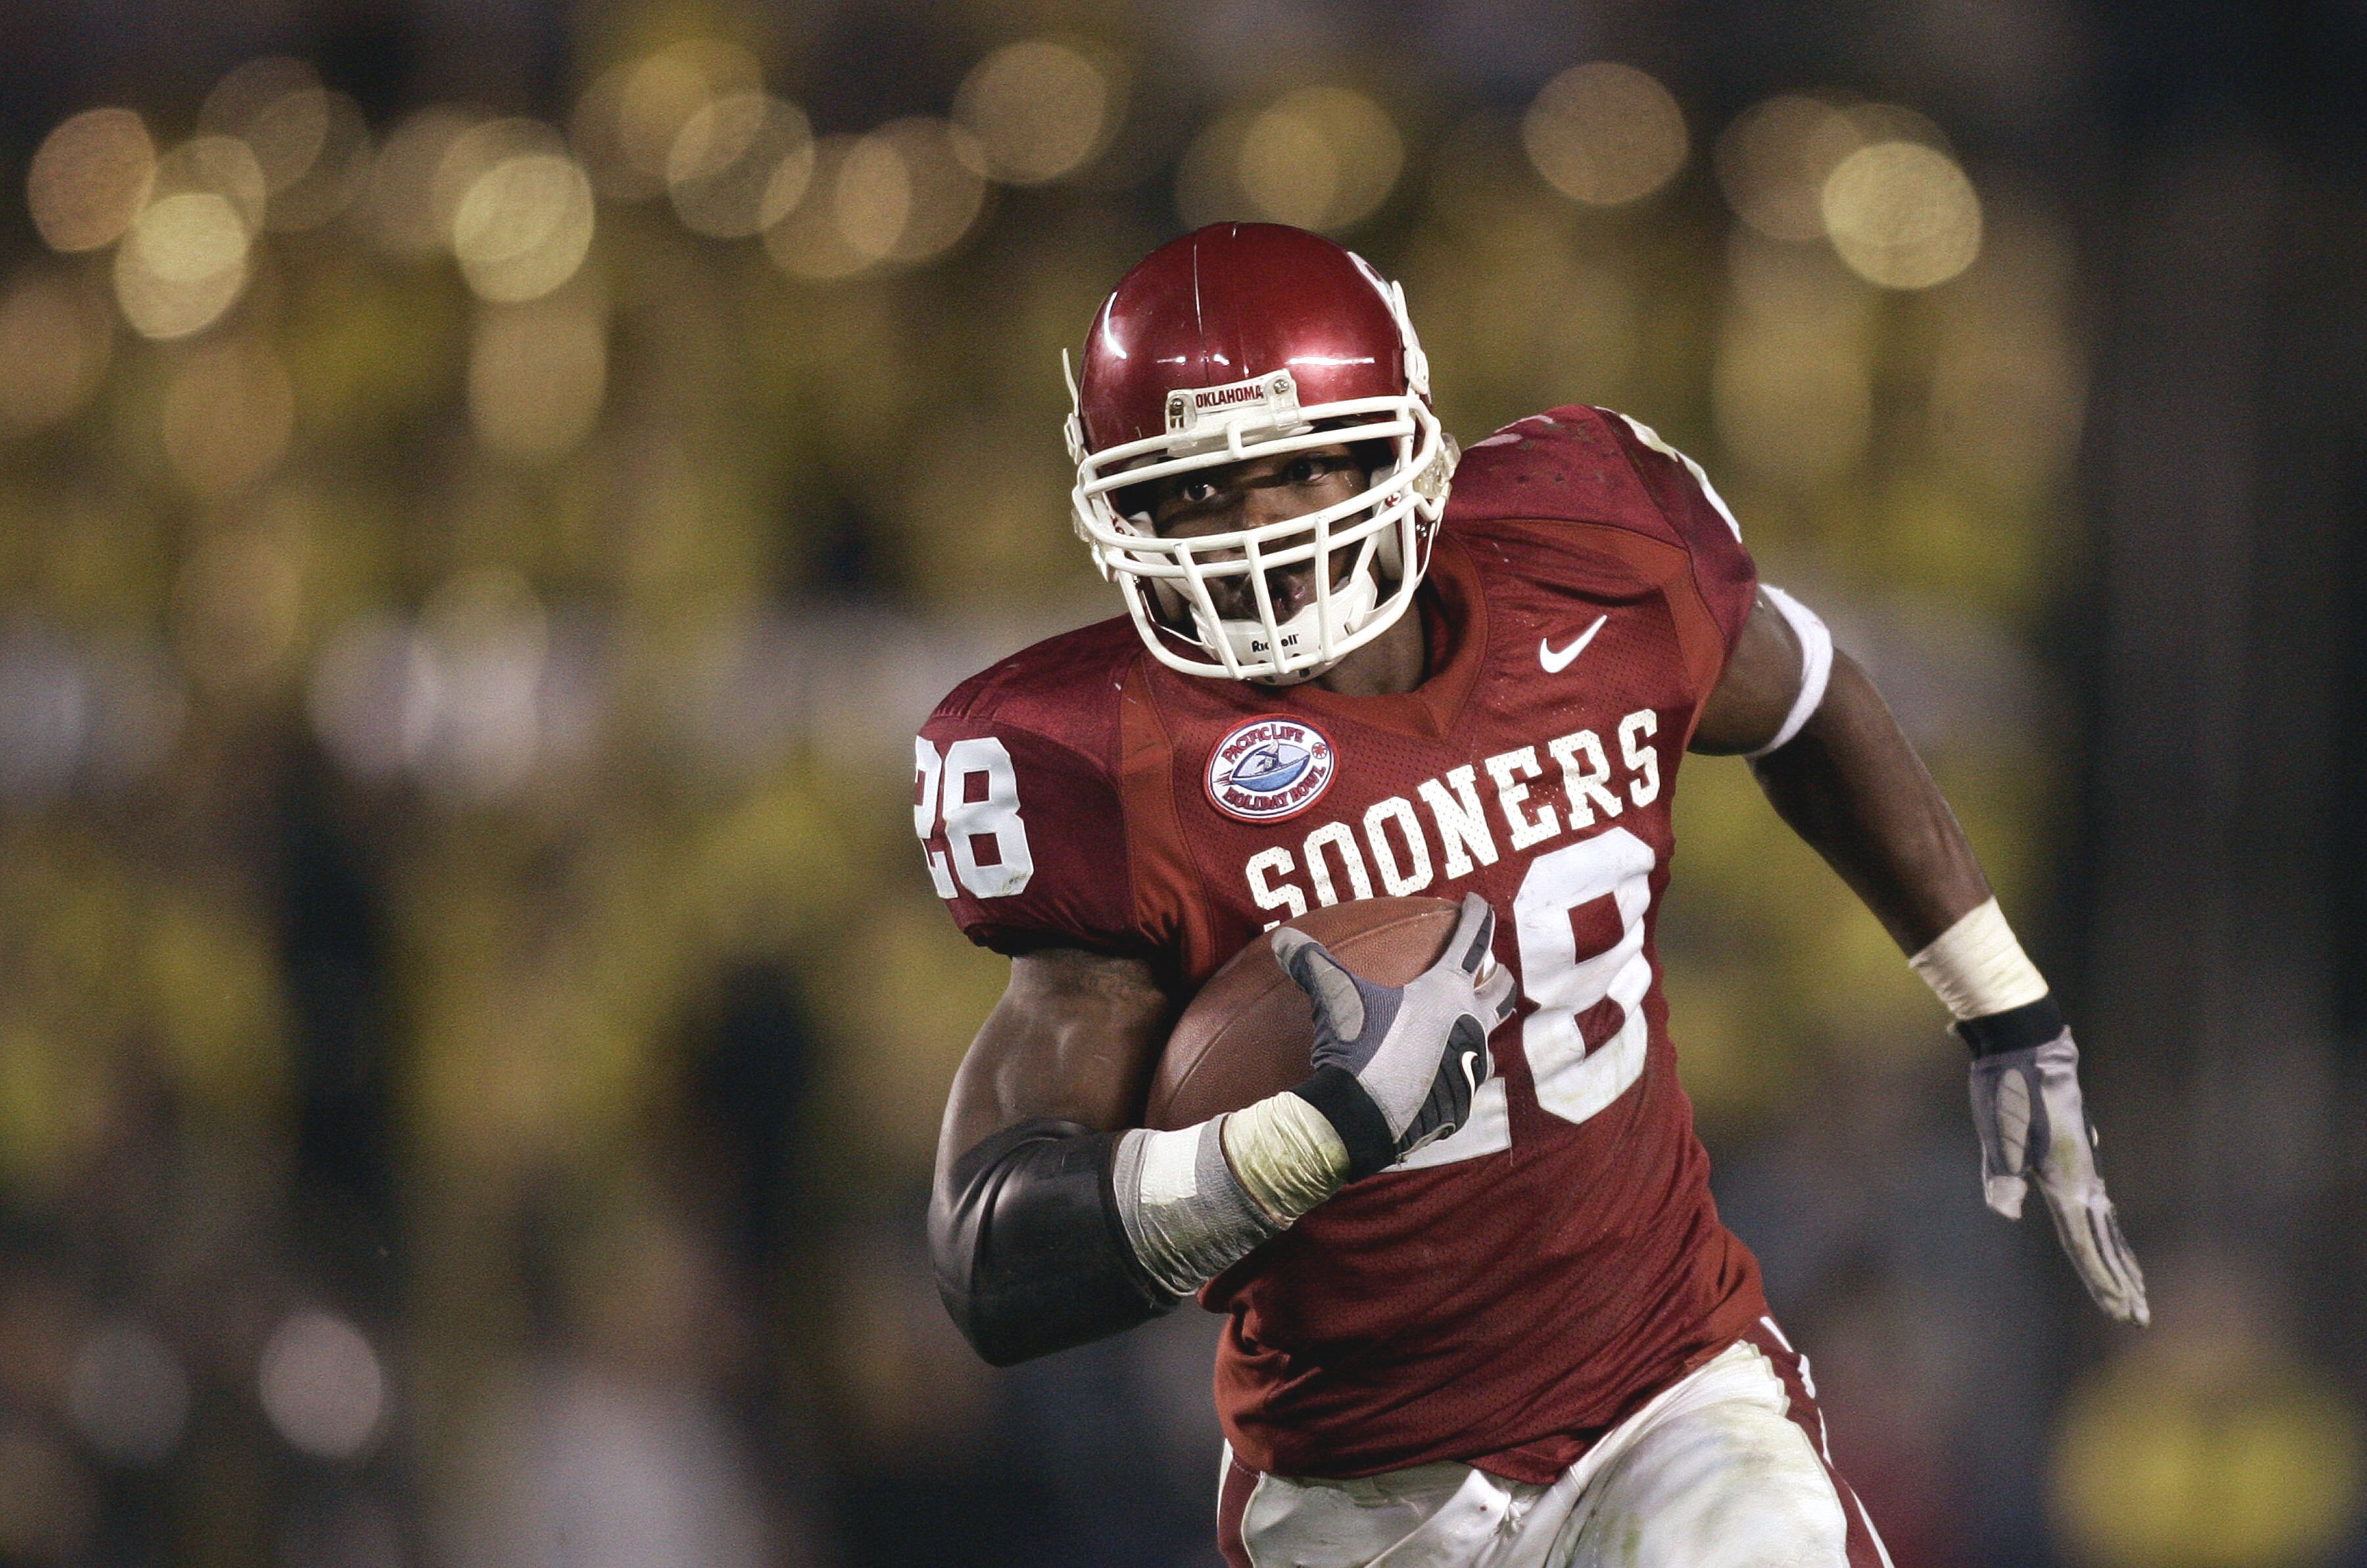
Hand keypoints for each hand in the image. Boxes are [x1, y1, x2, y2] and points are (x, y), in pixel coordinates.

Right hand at [1273, 893, 1516, 1179]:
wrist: (1364, 1118)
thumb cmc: (1358, 1047)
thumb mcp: (1334, 996)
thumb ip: (1312, 962)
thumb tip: (1283, 938)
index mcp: (1447, 992)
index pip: (1471, 940)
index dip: (1476, 915)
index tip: (1476, 900)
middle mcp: (1471, 1026)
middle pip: (1500, 993)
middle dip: (1500, 976)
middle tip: (1496, 967)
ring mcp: (1470, 1069)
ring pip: (1486, 1041)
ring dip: (1479, 1027)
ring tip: (1464, 1025)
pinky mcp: (1461, 1105)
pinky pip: (1463, 1082)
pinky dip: (1453, 1071)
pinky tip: (1436, 1074)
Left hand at [1968, 1030, 2148, 1323]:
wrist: (2027, 1046)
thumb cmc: (2008, 1089)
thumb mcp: (1998, 1130)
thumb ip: (2001, 1173)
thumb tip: (2004, 1212)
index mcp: (2065, 1182)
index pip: (2084, 1244)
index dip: (2100, 1280)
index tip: (2120, 1311)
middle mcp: (2082, 1180)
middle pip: (2104, 1242)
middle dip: (2120, 1281)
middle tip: (2139, 1318)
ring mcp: (2084, 1167)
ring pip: (2106, 1224)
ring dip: (2120, 1258)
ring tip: (2136, 1288)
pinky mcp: (2075, 1156)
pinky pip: (2097, 1204)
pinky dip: (2106, 1229)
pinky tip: (2107, 1234)